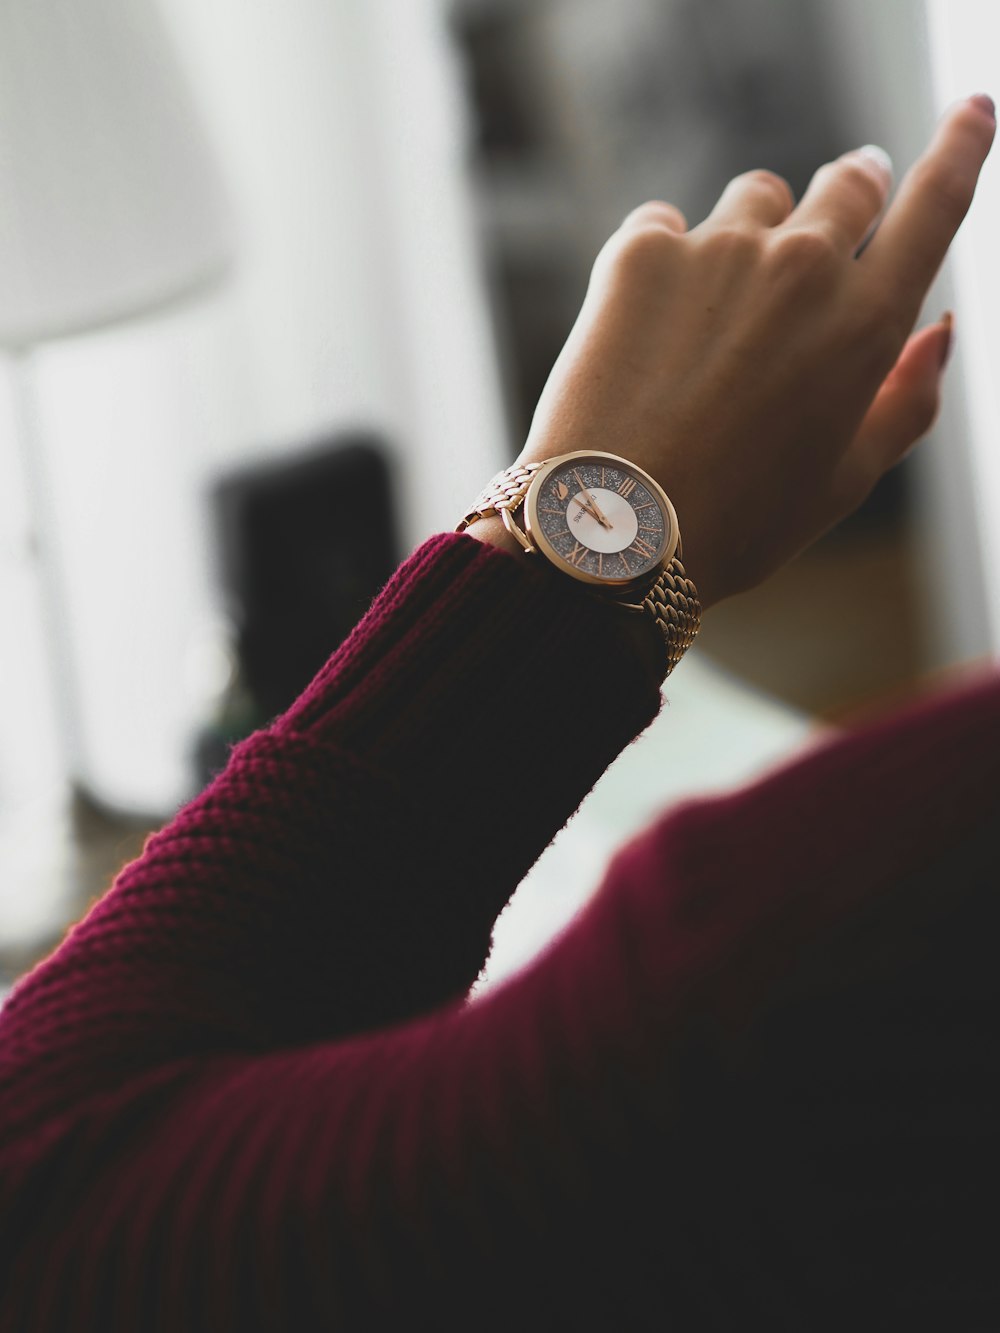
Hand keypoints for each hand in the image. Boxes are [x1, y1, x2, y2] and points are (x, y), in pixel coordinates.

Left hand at [510, 95, 994, 609]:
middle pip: (847, 184)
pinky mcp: (640, 251)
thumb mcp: (845, 480)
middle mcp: (804, 267)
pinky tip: (649, 328)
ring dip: (751, 233)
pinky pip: (667, 222)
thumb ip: (907, 399)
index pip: (935, 203)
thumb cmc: (735, 521)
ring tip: (717, 313)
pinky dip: (667, 258)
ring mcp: (719, 250)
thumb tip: (942, 329)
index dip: (960, 147)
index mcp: (868, 323)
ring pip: (756, 197)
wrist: (613, 534)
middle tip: (832, 220)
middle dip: (849, 194)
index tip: (971, 110)